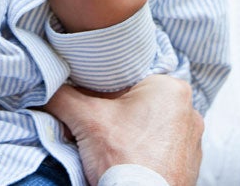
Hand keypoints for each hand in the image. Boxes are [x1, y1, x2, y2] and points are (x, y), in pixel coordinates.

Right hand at [45, 75, 202, 185]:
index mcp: (172, 87)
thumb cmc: (124, 161)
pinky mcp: (189, 163)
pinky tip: (127, 161)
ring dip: (131, 133)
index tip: (91, 100)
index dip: (105, 87)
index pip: (130, 76)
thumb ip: (63, 95)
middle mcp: (188, 110)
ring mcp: (192, 140)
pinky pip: (161, 148)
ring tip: (113, 147)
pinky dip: (144, 152)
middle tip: (99, 126)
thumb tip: (48, 84)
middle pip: (140, 102)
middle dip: (117, 112)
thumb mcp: (86, 118)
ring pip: (150, 126)